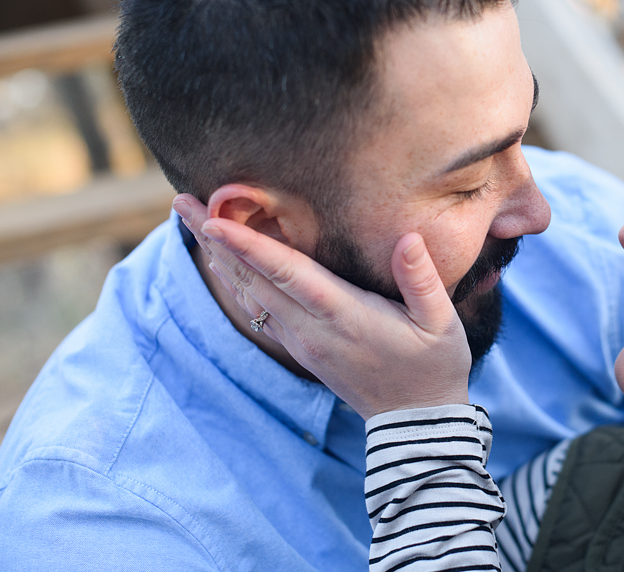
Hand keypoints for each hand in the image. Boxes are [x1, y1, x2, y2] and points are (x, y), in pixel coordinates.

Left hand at [172, 195, 470, 419]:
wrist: (416, 423)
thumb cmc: (434, 367)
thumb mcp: (441, 324)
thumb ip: (423, 281)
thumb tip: (406, 238)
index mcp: (346, 317)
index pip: (289, 277)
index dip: (250, 248)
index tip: (214, 222)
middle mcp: (313, 330)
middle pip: (254, 279)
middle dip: (216, 240)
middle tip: (182, 200)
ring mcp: (302, 341)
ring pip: (250, 294)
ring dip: (219, 257)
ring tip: (192, 220)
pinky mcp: (301, 347)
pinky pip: (259, 309)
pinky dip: (237, 280)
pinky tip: (224, 260)